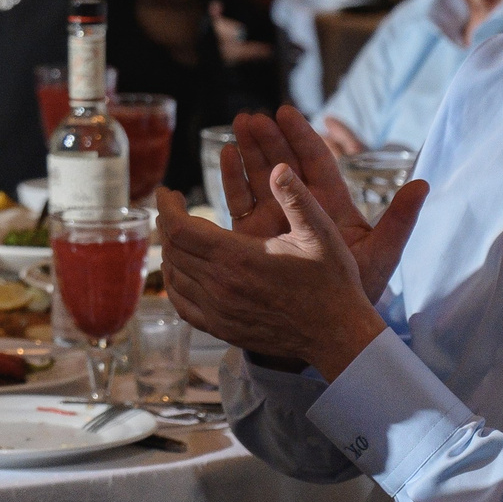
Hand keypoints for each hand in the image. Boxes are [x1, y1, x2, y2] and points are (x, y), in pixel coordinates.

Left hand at [158, 176, 387, 374]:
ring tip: (179, 234)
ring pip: (173, 276)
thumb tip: (278, 167)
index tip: (167, 191)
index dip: (166, 206)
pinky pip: (181, 305)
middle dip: (167, 223)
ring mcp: (218, 310)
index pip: (179, 228)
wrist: (336, 335)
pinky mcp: (221, 329)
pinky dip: (174, 284)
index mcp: (237, 256)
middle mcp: (220, 285)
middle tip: (175, 207)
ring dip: (170, 251)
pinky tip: (181, 271)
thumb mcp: (321, 233)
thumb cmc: (331, 281)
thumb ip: (297, 198)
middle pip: (172, 249)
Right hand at [213, 106, 424, 302]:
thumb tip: (424, 184)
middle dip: (269, 137)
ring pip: (260, 177)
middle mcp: (302, 208)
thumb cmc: (356, 293)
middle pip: (285, 163)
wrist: (325, 328)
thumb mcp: (381, 255)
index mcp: (332, 206)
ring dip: (249, 149)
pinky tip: (225, 154)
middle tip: (253, 115)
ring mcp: (276, 220)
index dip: (301, 136)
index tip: (285, 112)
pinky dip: (232, 177)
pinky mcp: (254, 236)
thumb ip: (400, 221)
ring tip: (238, 122)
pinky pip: (241, 200)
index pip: (316, 162)